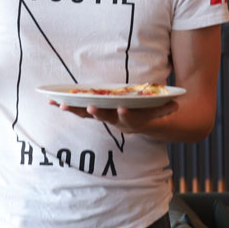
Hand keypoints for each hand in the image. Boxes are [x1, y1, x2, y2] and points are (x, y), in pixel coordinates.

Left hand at [50, 100, 179, 133]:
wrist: (148, 126)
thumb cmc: (155, 113)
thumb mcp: (163, 111)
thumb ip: (167, 108)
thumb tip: (176, 104)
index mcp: (133, 119)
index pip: (130, 118)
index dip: (127, 115)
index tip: (123, 110)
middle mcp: (117, 121)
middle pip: (105, 118)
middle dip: (96, 113)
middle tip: (89, 107)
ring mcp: (105, 118)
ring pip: (87, 115)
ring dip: (74, 110)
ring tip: (61, 105)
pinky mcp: (94, 114)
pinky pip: (78, 110)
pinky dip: (66, 106)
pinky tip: (52, 101)